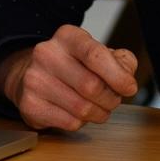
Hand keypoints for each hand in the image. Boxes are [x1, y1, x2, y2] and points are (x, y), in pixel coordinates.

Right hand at [0, 24, 139, 131]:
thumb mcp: (99, 54)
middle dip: (111, 99)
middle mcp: (47, 54)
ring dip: (99, 113)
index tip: (129, 87)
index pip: (96, 55)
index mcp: (67, 36)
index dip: (118, 76)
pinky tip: (77, 113)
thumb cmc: (73, 66)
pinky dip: (82, 123)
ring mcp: (35, 80)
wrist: (32, 77)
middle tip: (113, 100)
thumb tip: (126, 78)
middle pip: (92, 86)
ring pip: (82, 108)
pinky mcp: (30, 105)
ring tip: (97, 107)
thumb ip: (122, 62)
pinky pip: (70, 123)